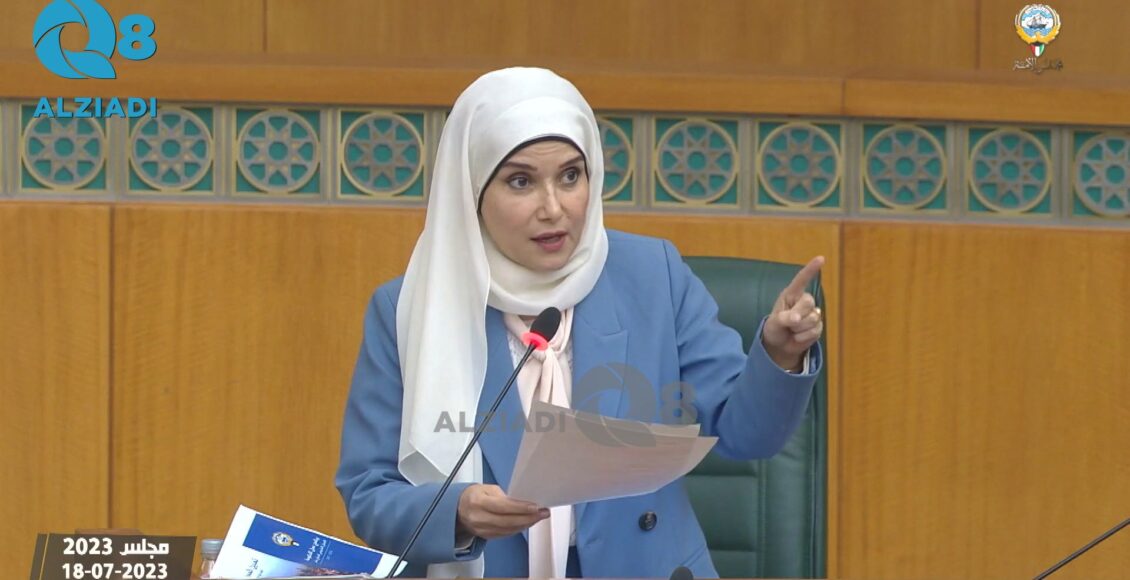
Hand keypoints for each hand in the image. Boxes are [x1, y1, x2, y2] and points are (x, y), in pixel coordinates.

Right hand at [456, 484, 548, 539]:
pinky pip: (505, 534)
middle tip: (542, 513)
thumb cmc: (473, 495)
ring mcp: (482, 529)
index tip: (535, 507)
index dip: (520, 508)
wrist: (459, 509)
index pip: (502, 507)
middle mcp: (479, 518)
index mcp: (478, 502)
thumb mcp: (487, 488)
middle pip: (507, 522)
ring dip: (526, 524)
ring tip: (538, 517)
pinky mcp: (486, 536)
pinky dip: (518, 529)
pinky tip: (527, 523)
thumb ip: (503, 496)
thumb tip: (521, 503)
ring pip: (508, 530)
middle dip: (528, 518)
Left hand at [762, 256, 824, 370]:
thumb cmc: (775, 328)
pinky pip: (815, 331)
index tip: (820, 258)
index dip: (811, 269)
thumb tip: (797, 318)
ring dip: (799, 328)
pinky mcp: (818, 327)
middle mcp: (803, 302)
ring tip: (792, 330)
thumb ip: (784, 318)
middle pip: (808, 302)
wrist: (780, 346)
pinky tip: (798, 336)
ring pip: (812, 318)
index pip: (802, 280)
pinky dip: (803, 337)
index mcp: (791, 295)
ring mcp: (812, 314)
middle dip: (797, 314)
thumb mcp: (774, 323)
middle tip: (788, 322)